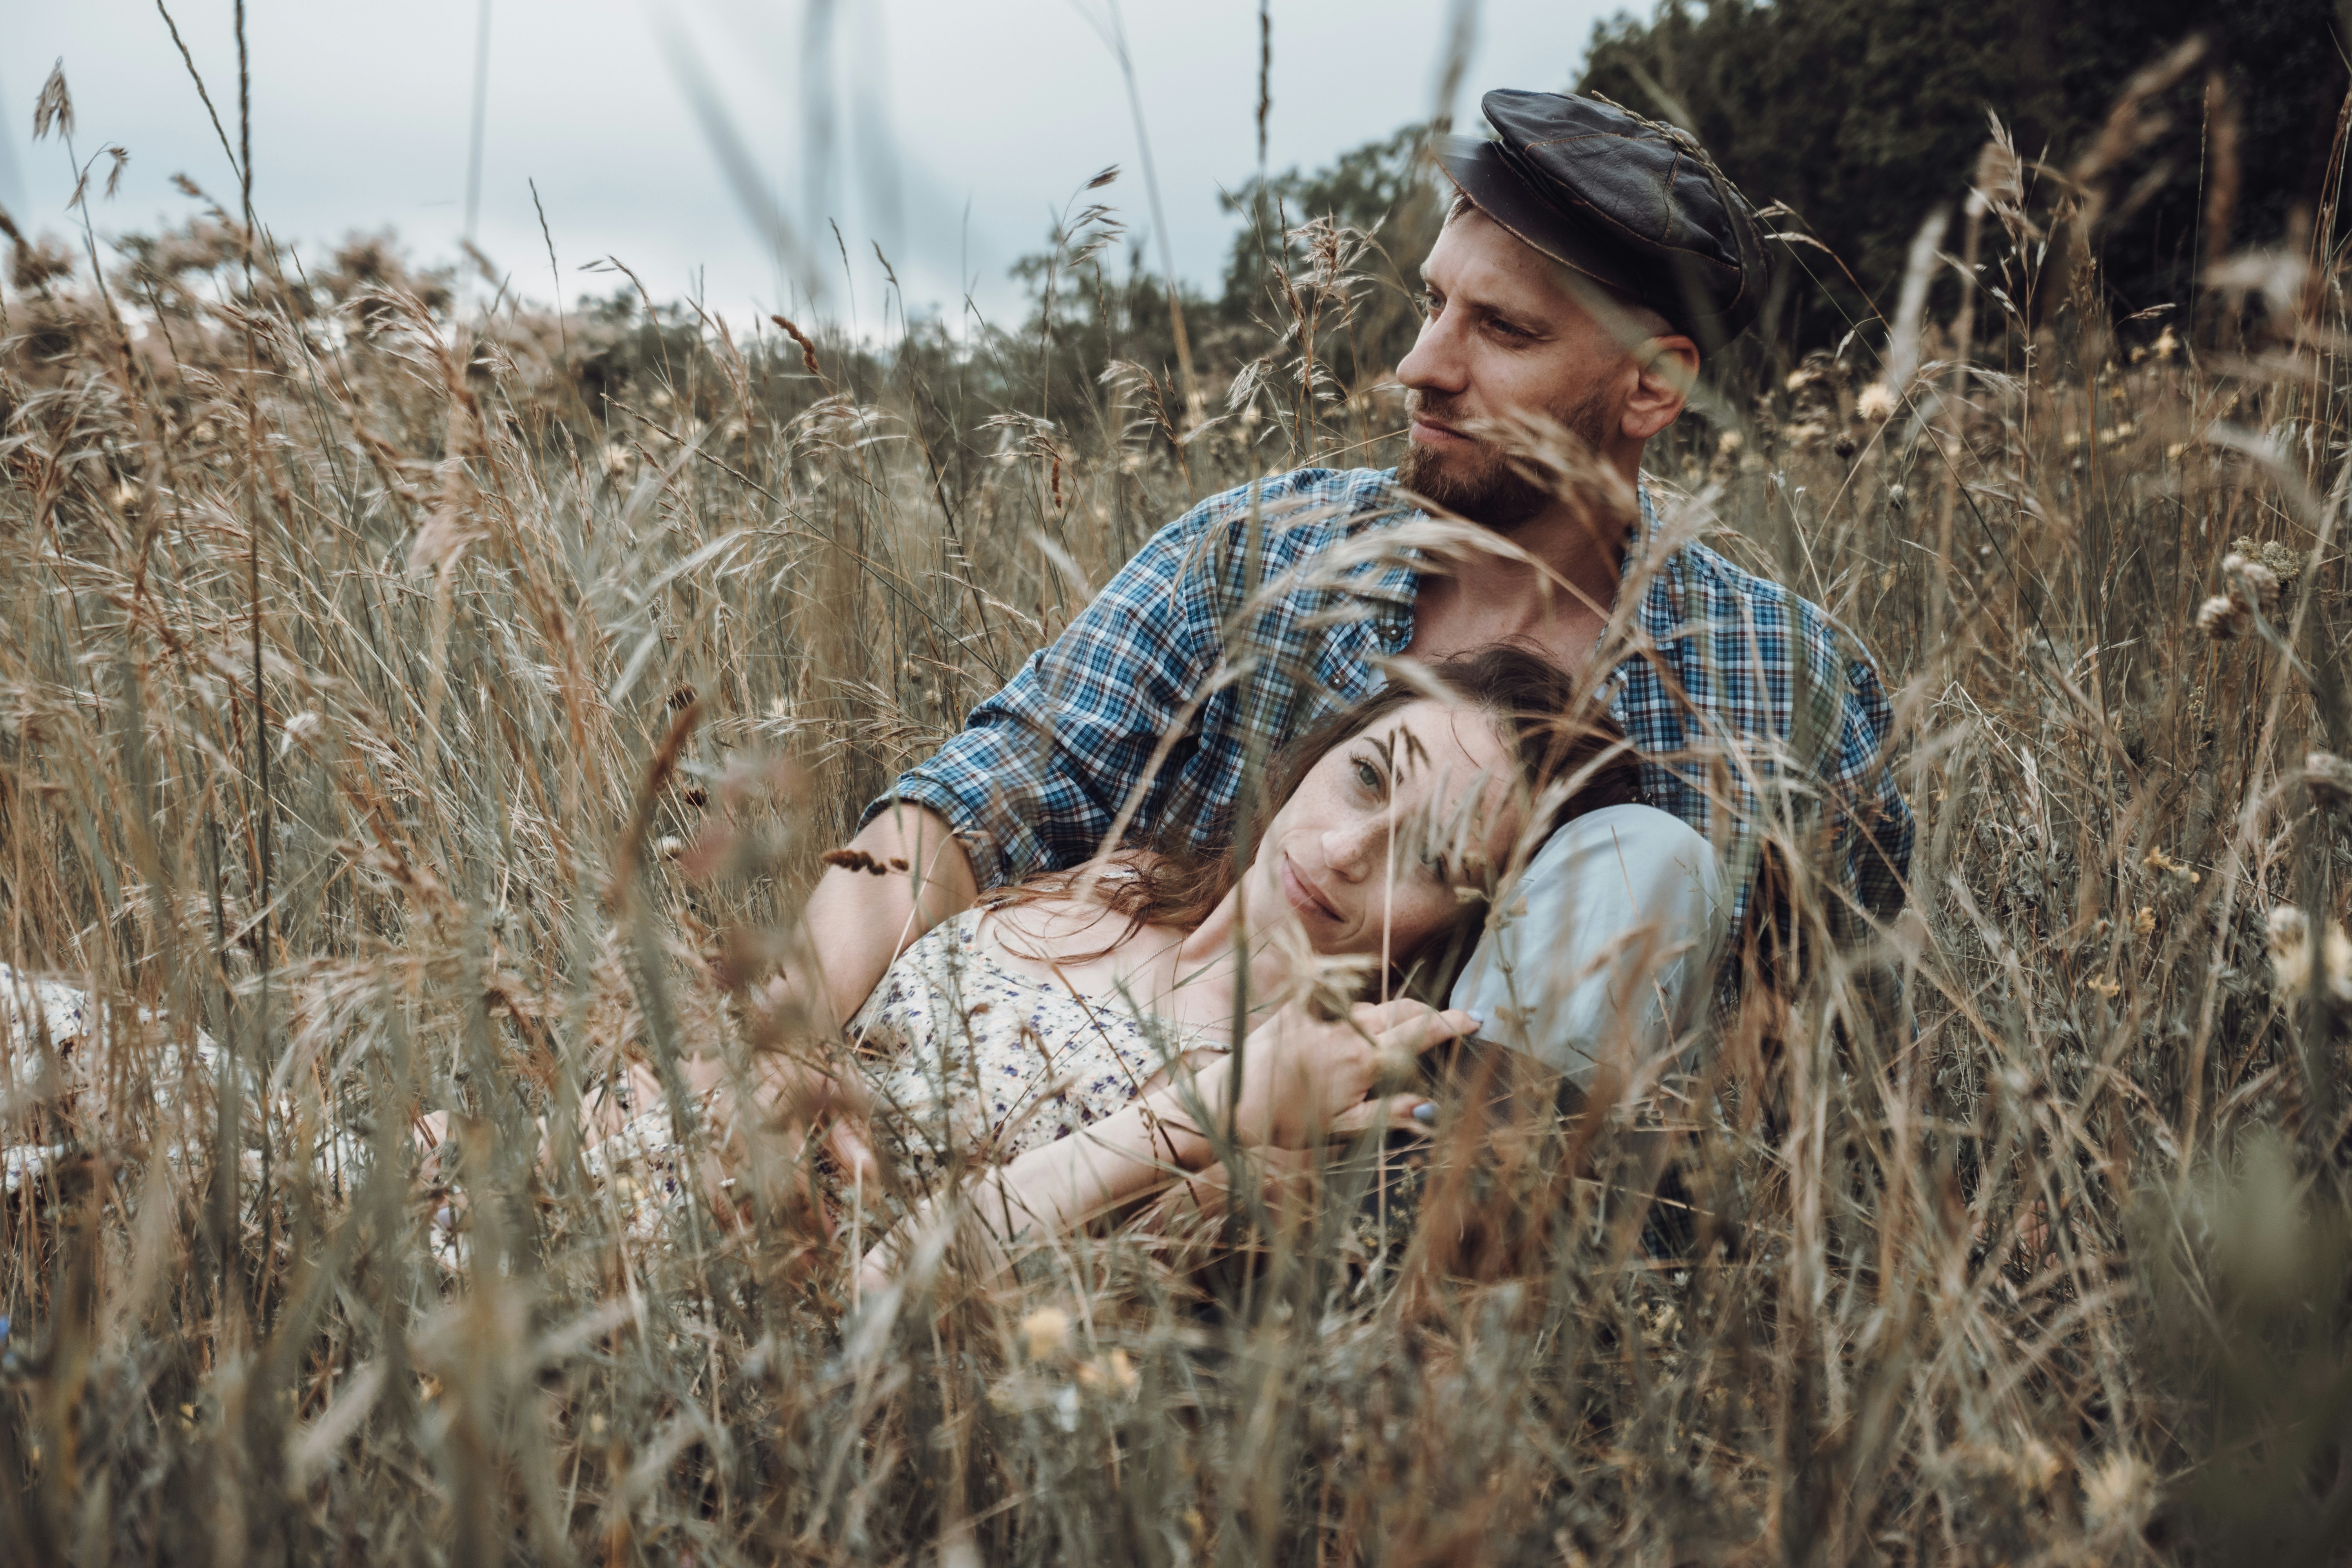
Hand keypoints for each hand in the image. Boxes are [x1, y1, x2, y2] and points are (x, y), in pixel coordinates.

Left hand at [1194, 998, 1477, 1149]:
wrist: (1232, 1102)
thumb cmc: (1289, 1122)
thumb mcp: (1344, 1129)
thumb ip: (1390, 1114)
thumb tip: (1431, 1107)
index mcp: (1363, 1061)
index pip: (1418, 1035)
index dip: (1449, 1024)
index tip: (1474, 1018)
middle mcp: (1347, 1031)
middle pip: (1403, 1010)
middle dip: (1430, 1012)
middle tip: (1448, 1019)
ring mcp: (1322, 1016)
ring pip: (1373, 1007)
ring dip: (1392, 1015)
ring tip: (1400, 1033)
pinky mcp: (1298, 1007)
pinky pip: (1338, 1001)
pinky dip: (1354, 1009)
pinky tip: (1355, 1023)